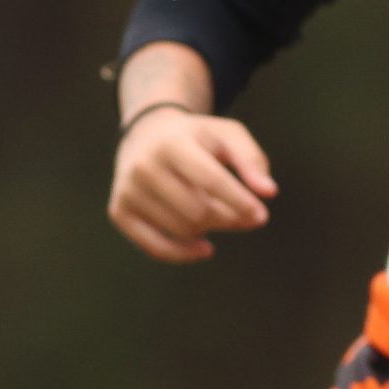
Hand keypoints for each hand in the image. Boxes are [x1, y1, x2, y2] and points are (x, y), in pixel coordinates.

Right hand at [108, 107, 276, 262]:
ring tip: (224, 216)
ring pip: (182, 230)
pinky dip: (183, 254)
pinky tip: (205, 248)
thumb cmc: (197, 138)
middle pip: (198, 211)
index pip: (212, 181)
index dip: (241, 202)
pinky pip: (154, 247)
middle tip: (250, 219)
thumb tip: (269, 192)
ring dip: (211, 230)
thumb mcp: (228, 135)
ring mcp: (127, 191)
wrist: (145, 135)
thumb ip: (252, 160)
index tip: (262, 215)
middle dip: (231, 219)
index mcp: (173, 144)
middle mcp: (144, 167)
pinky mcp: (119, 212)